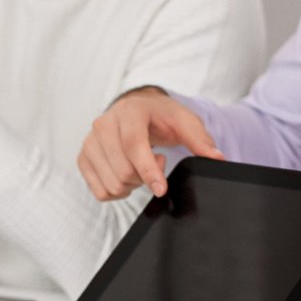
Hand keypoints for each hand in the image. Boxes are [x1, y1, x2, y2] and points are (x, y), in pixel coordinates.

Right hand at [77, 87, 223, 199]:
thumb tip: (217, 158)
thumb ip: (201, 140)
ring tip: (142, 167)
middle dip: (145, 177)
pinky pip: (100, 191)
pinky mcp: (83, 157)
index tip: (161, 188)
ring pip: (112, 184)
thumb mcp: (185, 121)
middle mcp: (103, 124)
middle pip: (123, 170)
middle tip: (158, 163)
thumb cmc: (161, 116)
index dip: (148, 171)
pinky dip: (118, 191)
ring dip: (133, 184)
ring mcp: (89, 141)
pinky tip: (128, 174)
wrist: (138, 109)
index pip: (133, 145)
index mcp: (129, 112)